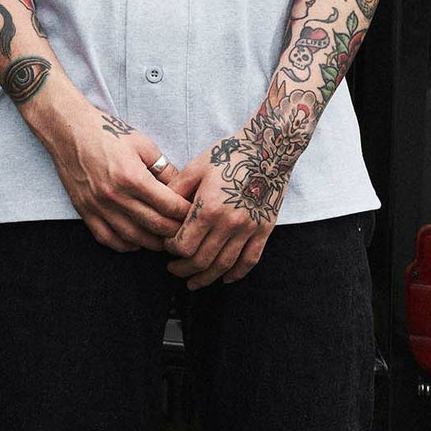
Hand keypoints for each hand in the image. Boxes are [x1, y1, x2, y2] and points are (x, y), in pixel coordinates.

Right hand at [32, 93, 188, 252]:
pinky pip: (108, 239)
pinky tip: (137, 241)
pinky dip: (126, 245)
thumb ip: (164, 168)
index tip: (195, 213)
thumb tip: (182, 188)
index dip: (186, 213)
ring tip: (166, 239)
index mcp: (132, 177)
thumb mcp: (142, 144)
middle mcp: (115, 196)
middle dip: (175, 231)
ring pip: (133, 238)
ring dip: (153, 242)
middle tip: (186, 231)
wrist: (69, 130)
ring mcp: (98, 207)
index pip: (169, 205)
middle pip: (155, 226)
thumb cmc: (106, 132)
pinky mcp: (85, 211)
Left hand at [163, 132, 285, 288]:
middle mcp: (229, 223)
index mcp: (209, 207)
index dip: (170, 249)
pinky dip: (237, 273)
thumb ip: (177, 190)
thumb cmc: (230, 153)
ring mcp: (249, 228)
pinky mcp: (264, 229)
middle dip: (183, 268)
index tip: (167, 246)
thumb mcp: (197, 166)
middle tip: (173, 269)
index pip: (183, 244)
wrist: (270, 148)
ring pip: (224, 265)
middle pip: (201, 260)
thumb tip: (161, 210)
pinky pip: (250, 260)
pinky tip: (226, 278)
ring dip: (206, 278)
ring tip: (193, 282)